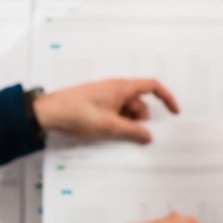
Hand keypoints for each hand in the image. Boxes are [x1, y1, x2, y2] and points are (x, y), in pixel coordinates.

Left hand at [32, 78, 180, 143]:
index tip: (174, 112)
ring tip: (115, 136)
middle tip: (135, 136)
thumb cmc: (76, 113)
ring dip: (127, 124)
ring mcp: (105, 97)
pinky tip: (108, 135)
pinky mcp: (96, 105)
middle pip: (139, 103)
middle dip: (141, 120)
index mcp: (121, 87)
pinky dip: (116, 124)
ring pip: (126, 111)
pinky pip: (114, 114)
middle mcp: (115, 89)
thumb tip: (148, 136)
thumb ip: (132, 132)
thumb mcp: (109, 126)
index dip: (166, 98)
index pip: (152, 86)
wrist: (48, 113)